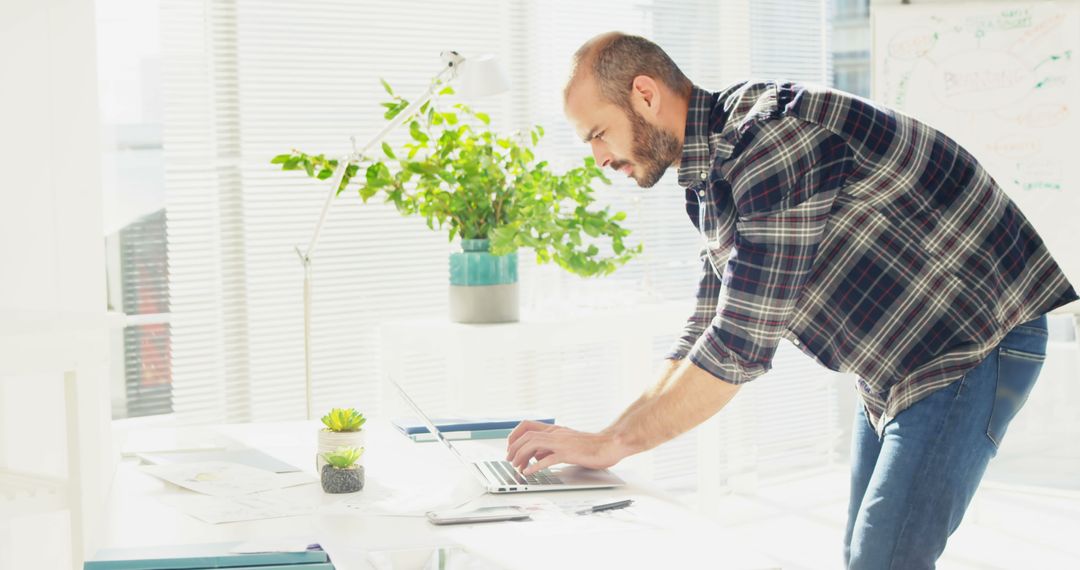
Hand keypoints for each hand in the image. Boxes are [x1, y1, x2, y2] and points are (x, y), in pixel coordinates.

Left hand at [505, 420, 628, 475]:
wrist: (609, 444)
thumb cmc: (590, 445)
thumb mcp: (566, 443)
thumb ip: (551, 447)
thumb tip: (536, 455)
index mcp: (554, 429)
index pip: (527, 424)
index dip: (514, 434)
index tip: (510, 446)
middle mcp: (555, 433)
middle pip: (526, 434)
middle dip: (513, 447)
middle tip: (510, 459)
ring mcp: (561, 442)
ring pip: (533, 443)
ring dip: (521, 455)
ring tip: (517, 466)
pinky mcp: (568, 453)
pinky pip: (547, 459)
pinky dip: (535, 466)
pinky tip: (529, 472)